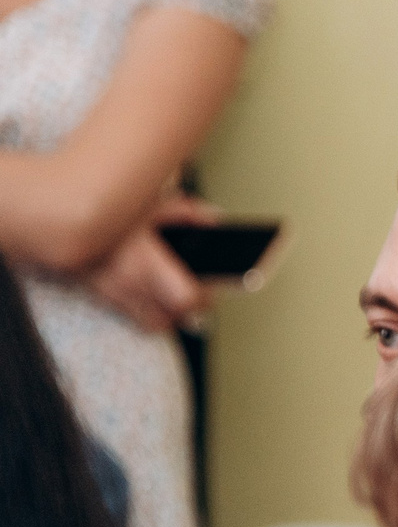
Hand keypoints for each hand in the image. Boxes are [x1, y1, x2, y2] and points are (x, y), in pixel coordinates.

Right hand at [83, 198, 213, 332]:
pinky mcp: (100, 295)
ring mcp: (112, 292)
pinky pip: (134, 317)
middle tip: (196, 295)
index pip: (185, 299)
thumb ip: (185, 212)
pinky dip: (148, 312)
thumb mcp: (149, 203)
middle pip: (172, 319)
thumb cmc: (108, 210)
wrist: (58, 218)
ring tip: (175, 298)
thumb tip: (212, 221)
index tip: (208, 287)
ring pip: (154, 323)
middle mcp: (128, 283)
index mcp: (144, 262)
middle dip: (189, 311)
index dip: (203, 298)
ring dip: (169, 315)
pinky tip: (153, 296)